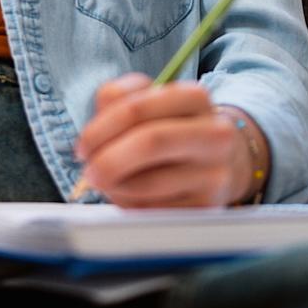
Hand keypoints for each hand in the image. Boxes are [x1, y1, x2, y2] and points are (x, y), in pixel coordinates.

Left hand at [73, 75, 259, 207]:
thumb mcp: (151, 102)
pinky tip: (131, 197)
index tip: (82, 146)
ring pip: (148, 182)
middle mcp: (214, 133)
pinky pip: (155, 209)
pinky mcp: (209, 206)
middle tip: (88, 172)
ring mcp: (215, 172)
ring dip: (116, 186)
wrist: (225, 162)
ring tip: (109, 184)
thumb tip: (93, 138)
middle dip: (107, 160)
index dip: (99, 129)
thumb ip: (118, 102)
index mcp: (195, 97)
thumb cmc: (172, 129)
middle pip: (149, 142)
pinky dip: (132, 205)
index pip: (136, 108)